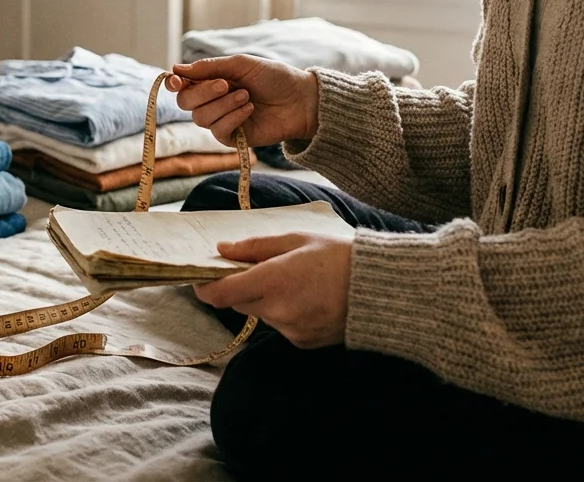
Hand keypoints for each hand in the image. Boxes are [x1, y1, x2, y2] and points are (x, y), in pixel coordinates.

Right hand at [165, 55, 319, 147]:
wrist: (300, 100)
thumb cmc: (273, 78)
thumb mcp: (241, 65)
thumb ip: (208, 67)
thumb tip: (176, 68)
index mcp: (211, 81)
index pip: (182, 86)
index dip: (175, 83)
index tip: (177, 80)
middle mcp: (212, 101)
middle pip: (186, 103)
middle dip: (203, 92)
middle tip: (225, 84)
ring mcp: (221, 120)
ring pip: (201, 118)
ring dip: (223, 105)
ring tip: (246, 96)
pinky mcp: (232, 138)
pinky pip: (218, 131)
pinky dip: (232, 118)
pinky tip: (249, 109)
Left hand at [193, 231, 353, 348]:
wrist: (382, 290)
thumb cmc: (339, 256)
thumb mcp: (296, 240)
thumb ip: (255, 247)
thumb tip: (222, 250)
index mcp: (272, 281)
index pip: (219, 293)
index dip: (203, 286)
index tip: (201, 277)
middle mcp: (277, 311)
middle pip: (237, 302)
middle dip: (240, 286)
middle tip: (257, 268)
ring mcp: (290, 330)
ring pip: (260, 314)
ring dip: (265, 300)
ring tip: (295, 282)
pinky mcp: (302, 343)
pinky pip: (280, 326)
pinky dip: (285, 312)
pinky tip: (308, 298)